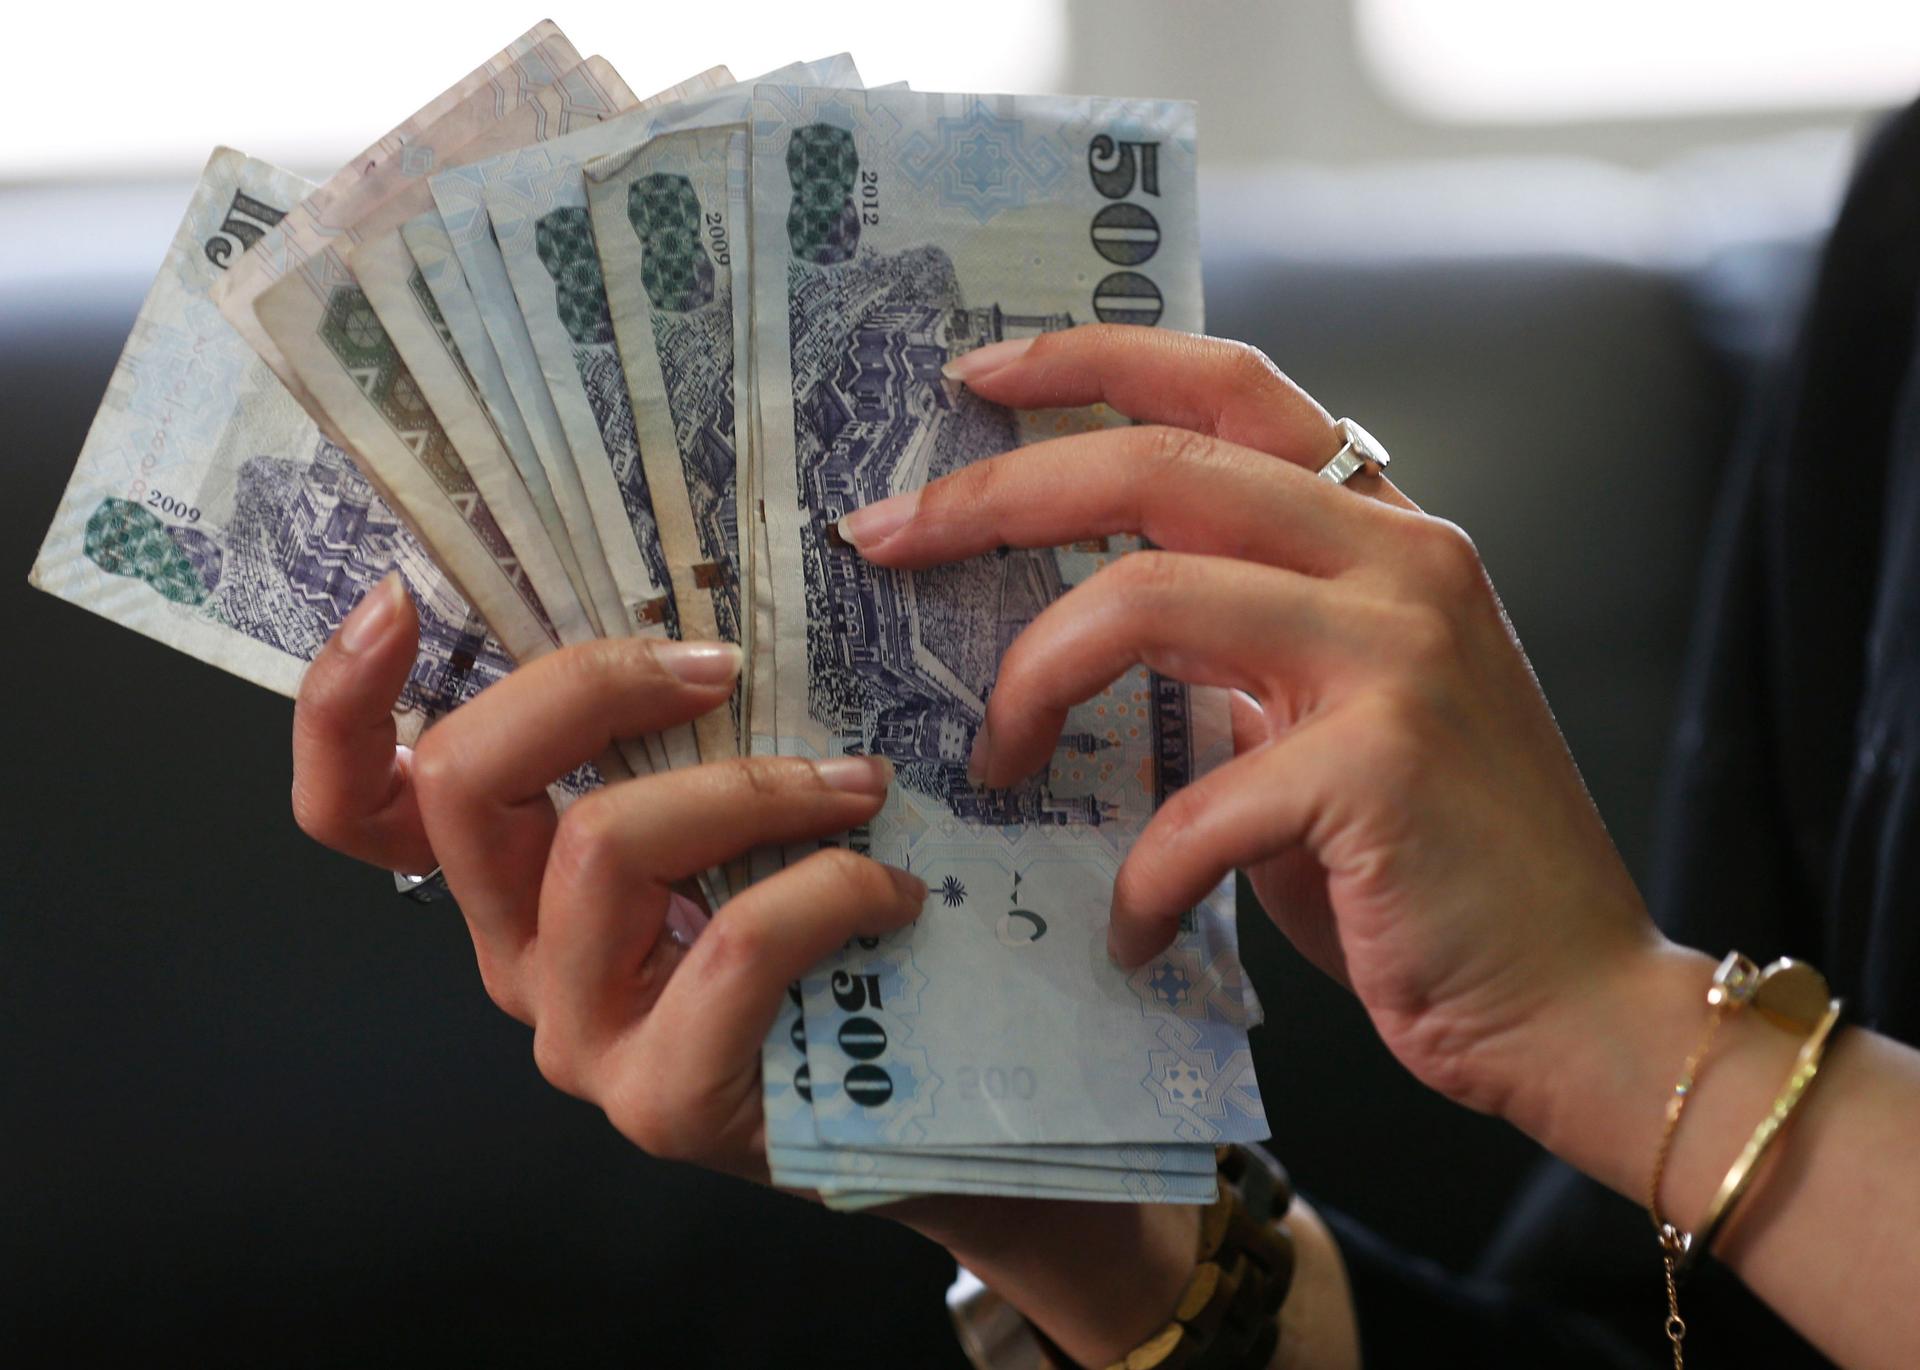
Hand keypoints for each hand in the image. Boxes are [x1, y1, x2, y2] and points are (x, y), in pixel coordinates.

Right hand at [289, 573, 924, 1179]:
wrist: (869, 1111)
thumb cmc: (800, 949)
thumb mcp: (716, 830)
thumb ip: (672, 750)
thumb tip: (705, 629)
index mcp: (509, 881)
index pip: (360, 806)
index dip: (342, 704)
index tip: (396, 602)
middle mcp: (517, 954)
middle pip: (467, 785)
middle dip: (593, 686)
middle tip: (721, 664)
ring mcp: (575, 1031)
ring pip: (603, 844)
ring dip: (750, 788)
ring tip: (856, 790)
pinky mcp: (660, 1092)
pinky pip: (733, 941)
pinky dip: (828, 888)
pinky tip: (887, 892)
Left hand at [840, 323, 1657, 1123]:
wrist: (1576, 999)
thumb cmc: (1431, 864)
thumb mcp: (1331, 711)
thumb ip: (1239, 641)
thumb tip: (1085, 620)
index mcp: (1387, 531)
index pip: (1230, 385)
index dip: (1093, 358)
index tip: (977, 375)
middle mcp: (1402, 560)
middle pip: (1157, 464)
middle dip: (996, 495)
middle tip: (885, 536)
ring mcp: (1397, 656)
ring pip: (1144, 597)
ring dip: (1030, 682)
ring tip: (994, 764)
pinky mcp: (1377, 768)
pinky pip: (1191, 804)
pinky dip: (1138, 878)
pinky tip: (1131, 929)